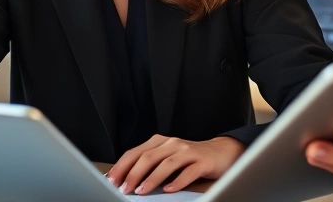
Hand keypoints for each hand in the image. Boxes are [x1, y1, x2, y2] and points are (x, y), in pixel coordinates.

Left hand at [106, 134, 244, 194]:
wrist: (220, 152)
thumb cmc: (189, 158)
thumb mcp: (167, 158)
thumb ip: (149, 165)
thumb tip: (125, 179)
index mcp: (160, 141)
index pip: (135, 152)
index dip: (122, 166)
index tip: (112, 180)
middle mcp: (172, 143)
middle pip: (149, 157)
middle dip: (133, 173)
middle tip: (124, 188)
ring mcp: (188, 151)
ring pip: (166, 163)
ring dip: (152, 178)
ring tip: (142, 190)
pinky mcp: (202, 161)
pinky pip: (189, 171)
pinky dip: (178, 181)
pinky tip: (170, 190)